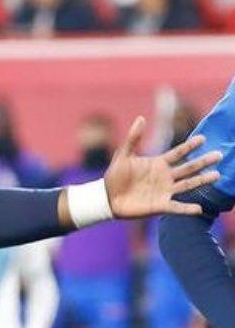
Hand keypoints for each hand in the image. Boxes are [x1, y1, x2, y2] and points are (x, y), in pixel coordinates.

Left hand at [102, 116, 220, 218]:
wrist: (107, 198)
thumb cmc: (115, 176)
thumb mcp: (123, 156)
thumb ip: (133, 139)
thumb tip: (141, 118)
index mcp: (158, 163)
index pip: (178, 152)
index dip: (190, 146)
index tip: (203, 138)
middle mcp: (165, 177)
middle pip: (188, 168)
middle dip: (203, 161)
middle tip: (219, 155)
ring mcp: (164, 191)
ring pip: (187, 185)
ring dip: (202, 180)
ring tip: (216, 175)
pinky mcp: (160, 206)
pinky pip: (176, 207)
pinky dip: (187, 209)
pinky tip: (199, 209)